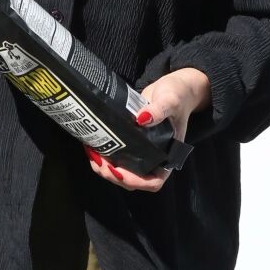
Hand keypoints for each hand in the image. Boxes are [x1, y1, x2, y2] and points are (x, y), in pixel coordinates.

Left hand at [85, 67, 210, 193]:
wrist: (171, 87)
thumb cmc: (178, 95)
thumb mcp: (170, 101)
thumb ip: (159, 110)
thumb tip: (142, 118)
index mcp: (168, 155)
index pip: (154, 181)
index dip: (135, 181)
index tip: (118, 170)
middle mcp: (154, 158)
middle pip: (133, 180)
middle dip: (113, 175)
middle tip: (98, 161)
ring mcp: (141, 152)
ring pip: (122, 172)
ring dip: (105, 168)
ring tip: (92, 155)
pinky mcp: (130, 144)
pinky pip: (117, 158)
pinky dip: (103, 157)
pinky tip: (92, 147)